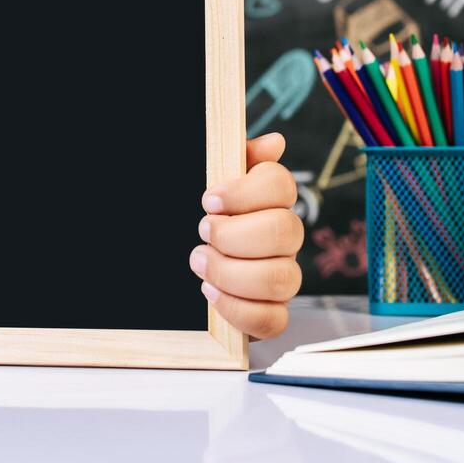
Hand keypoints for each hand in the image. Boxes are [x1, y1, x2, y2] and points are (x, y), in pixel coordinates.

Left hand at [189, 133, 303, 339]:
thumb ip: (235, 158)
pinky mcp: (272, 313)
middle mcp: (284, 238)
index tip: (208, 201)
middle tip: (202, 232)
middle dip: (234, 235)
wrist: (178, 264)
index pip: (281, 184)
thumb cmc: (201, 218)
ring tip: (199, 263)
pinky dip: (237, 309)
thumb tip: (274, 142)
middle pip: (285, 231)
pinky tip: (210, 293)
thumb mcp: (210, 185)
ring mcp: (282, 276)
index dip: (245, 193)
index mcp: (269, 200)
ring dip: (231, 272)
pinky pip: (274, 320)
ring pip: (281, 277)